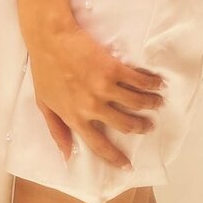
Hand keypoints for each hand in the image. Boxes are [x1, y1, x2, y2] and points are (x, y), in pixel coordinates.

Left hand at [28, 17, 163, 168]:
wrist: (50, 38)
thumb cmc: (44, 68)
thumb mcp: (44, 104)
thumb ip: (56, 130)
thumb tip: (66, 155)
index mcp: (75, 118)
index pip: (98, 145)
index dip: (115, 157)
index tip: (127, 165)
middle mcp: (92, 107)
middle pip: (124, 124)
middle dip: (140, 127)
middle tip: (148, 126)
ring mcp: (104, 88)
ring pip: (135, 103)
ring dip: (150, 104)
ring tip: (158, 104)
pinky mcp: (112, 68)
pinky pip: (137, 80)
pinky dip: (151, 83)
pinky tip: (158, 84)